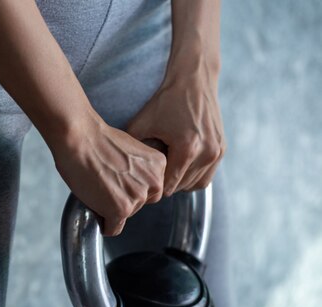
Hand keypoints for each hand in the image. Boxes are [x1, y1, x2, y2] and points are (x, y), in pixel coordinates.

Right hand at [47, 108, 166, 236]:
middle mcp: (154, 183)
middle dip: (122, 198)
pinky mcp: (121, 209)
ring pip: (125, 215)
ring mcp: (138, 197)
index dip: (130, 186)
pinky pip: (113, 228)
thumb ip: (138, 169)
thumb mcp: (131, 152)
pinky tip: (94, 205)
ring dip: (111, 207)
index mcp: (159, 166)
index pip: (149, 190)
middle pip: (139, 205)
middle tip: (104, 182)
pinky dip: (102, 222)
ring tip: (97, 188)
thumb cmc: (97, 140)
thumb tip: (130, 184)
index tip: (117, 178)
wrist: (79, 138)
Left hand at [125, 67, 225, 195]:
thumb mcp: (141, 124)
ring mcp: (217, 152)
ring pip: (194, 185)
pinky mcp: (222, 149)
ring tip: (165, 170)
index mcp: (187, 149)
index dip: (153, 186)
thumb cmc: (166, 101)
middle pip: (180, 187)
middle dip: (165, 184)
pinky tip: (179, 167)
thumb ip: (131, 150)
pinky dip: (192, 176)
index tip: (143, 180)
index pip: (168, 186)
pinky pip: (206, 177)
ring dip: (179, 182)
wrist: (194, 80)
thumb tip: (122, 171)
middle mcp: (206, 153)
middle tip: (151, 174)